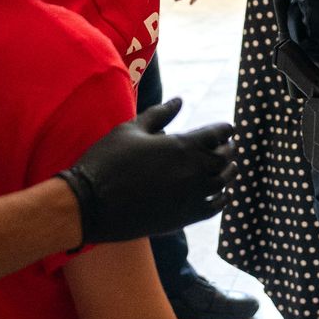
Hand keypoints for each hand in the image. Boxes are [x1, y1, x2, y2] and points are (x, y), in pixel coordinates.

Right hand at [56, 98, 235, 245]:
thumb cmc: (107, 160)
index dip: (225, 129)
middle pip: (224, 158)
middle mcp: (193, 171)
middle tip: (228, 146)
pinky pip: (214, 207)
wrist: (90, 204)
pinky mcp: (184, 218)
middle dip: (227, 149)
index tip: (227, 129)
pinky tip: (220, 194)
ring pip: (223, 183)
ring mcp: (191, 196)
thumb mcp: (131, 129)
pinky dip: (221, 198)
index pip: (218, 134)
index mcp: (182, 146)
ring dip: (227, 173)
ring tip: (227, 167)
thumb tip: (179, 100)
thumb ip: (160, 114)